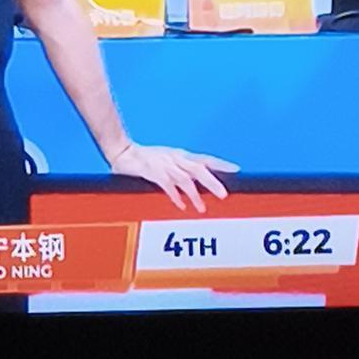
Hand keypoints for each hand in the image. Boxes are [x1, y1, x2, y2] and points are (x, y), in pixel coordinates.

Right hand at [111, 142, 239, 212]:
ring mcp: (163, 164)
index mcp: (180, 155)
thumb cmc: (145, 158)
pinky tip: (181, 205)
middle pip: (198, 169)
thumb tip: (199, 184)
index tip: (236, 169)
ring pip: (184, 178)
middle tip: (224, 195)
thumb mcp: (167, 160)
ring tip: (202, 208)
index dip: (220, 164)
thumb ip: (182, 170)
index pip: (204, 159)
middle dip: (212, 182)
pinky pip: (166, 184)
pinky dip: (175, 195)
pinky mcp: (151, 171)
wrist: (121, 151)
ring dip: (194, 194)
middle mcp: (174, 158)